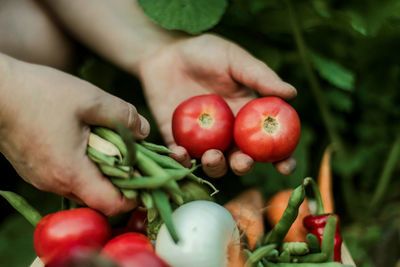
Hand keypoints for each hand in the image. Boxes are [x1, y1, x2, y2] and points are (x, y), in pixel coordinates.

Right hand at [0, 54, 149, 215]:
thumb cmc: (39, 93)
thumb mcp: (90, 99)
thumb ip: (124, 116)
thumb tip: (145, 131)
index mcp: (71, 172)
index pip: (112, 204)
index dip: (136, 196)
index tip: (148, 178)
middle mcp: (55, 183)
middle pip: (99, 197)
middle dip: (123, 182)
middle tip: (136, 158)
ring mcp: (42, 178)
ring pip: (84, 187)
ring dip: (104, 172)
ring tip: (115, 147)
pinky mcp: (35, 170)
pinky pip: (68, 177)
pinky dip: (86, 167)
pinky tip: (90, 144)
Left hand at [138, 34, 296, 177]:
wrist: (167, 52)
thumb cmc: (206, 53)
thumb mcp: (235, 61)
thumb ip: (261, 77)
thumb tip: (292, 93)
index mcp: (247, 117)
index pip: (269, 142)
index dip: (281, 158)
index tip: (285, 167)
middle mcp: (228, 133)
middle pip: (240, 159)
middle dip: (244, 166)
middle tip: (243, 162)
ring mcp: (203, 139)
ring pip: (213, 164)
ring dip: (215, 167)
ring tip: (212, 156)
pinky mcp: (178, 139)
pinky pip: (182, 157)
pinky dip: (181, 160)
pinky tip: (180, 153)